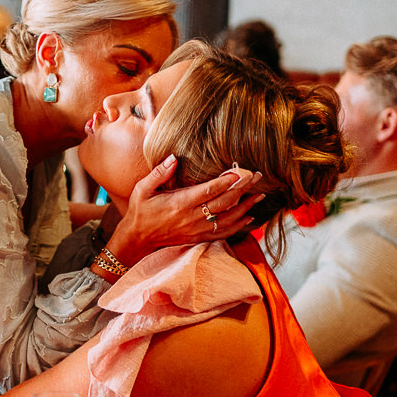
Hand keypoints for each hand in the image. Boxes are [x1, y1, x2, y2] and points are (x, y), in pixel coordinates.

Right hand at [106, 156, 263, 265]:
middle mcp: (191, 217)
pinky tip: (249, 217)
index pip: (208, 190)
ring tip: (259, 195)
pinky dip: (238, 226)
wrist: (137, 239)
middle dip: (242, 188)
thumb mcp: (142, 189)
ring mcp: (196, 229)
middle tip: (257, 176)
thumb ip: (159, 173)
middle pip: (223, 202)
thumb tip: (173, 158)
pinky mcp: (198, 238)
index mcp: (179, 203)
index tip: (241, 172)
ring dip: (245, 207)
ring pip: (227, 218)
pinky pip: (223, 233)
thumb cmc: (140, 211)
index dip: (226, 181)